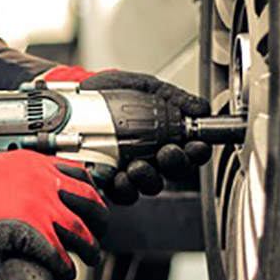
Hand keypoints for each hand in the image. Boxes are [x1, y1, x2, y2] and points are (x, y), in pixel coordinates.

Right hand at [0, 148, 107, 279]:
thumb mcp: (5, 165)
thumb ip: (28, 174)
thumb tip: (35, 187)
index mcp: (40, 166)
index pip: (82, 177)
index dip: (93, 195)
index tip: (94, 205)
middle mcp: (46, 185)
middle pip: (90, 205)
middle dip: (99, 223)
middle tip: (98, 233)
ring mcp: (41, 210)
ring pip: (80, 232)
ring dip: (89, 248)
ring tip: (90, 257)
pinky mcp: (30, 234)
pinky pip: (59, 253)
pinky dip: (66, 264)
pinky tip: (67, 270)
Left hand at [43, 66, 213, 203]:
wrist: (78, 93)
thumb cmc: (114, 91)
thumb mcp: (147, 87)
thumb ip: (174, 97)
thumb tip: (201, 107)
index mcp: (167, 136)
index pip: (191, 150)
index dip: (197, 151)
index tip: (196, 145)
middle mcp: (152, 157)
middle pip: (173, 172)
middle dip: (174, 164)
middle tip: (167, 152)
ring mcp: (131, 170)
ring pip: (149, 185)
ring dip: (147, 178)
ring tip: (137, 166)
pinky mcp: (108, 179)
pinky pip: (120, 192)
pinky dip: (122, 188)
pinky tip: (118, 176)